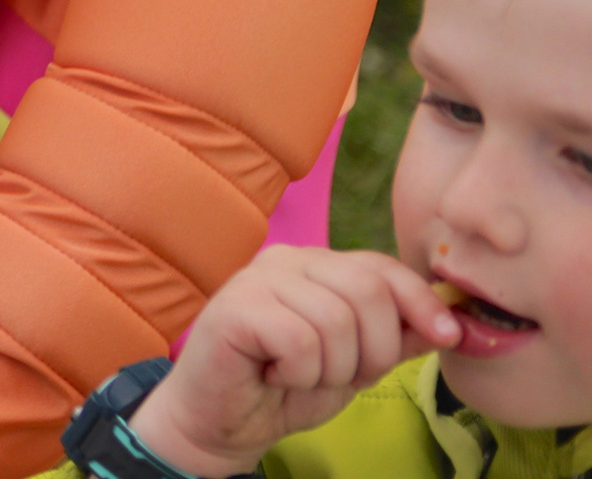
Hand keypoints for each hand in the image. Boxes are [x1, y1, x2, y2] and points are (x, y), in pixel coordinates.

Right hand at [128, 247, 460, 476]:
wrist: (223, 421)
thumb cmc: (288, 386)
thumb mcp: (358, 363)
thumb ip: (399, 338)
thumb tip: (457, 324)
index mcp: (316, 264)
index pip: (382, 267)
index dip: (421, 301)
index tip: (448, 337)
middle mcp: (286, 260)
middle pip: (367, 291)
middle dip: (374, 350)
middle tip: (343, 376)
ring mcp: (256, 279)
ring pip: (336, 321)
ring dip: (332, 369)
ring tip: (302, 376)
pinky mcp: (234, 308)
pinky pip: (300, 341)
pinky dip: (300, 373)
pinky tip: (275, 375)